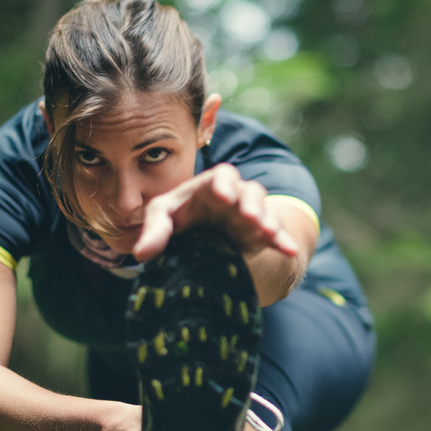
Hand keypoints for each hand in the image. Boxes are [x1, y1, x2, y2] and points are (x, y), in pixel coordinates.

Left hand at [131, 164, 299, 262]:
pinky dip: (283, 241)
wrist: (203, 236)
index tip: (223, 197)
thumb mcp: (164, 218)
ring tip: (266, 232)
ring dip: (266, 219)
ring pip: (264, 210)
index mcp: (210, 186)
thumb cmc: (179, 218)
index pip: (221, 176)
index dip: (224, 184)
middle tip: (249, 217)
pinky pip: (276, 234)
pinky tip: (289, 250)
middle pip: (248, 191)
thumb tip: (142, 254)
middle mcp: (235, 196)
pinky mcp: (261, 234)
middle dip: (250, 203)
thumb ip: (154, 231)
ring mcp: (251, 214)